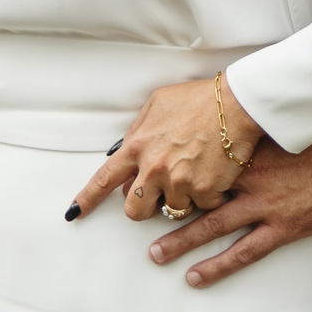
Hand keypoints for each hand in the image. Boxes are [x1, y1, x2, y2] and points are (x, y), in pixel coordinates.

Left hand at [71, 72, 263, 221]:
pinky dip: (209, 196)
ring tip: (197, 172)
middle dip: (144, 207)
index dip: (88, 198)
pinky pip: (201, 207)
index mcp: (138, 146)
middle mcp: (154, 167)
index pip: (104, 179)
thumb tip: (125, 149)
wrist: (237, 103)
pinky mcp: (205, 191)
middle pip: (135, 210)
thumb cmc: (199, 99)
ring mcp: (179, 181)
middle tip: (158, 196)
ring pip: (171, 209)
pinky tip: (216, 173)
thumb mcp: (158, 103)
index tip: (75, 212)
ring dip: (182, 197)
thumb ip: (138, 129)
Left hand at [148, 130, 311, 287]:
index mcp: (248, 153)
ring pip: (213, 227)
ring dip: (182, 241)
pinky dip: (217, 266)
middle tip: (138, 219)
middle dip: (166, 209)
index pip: (202, 163)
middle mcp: (250, 180)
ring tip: (156, 254)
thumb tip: (228, 130)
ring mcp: (265, 206)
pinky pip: (243, 252)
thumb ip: (254, 134)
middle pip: (198, 197)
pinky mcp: (282, 229)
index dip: (176, 172)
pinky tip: (196, 276)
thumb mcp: (285, 129)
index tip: (150, 177)